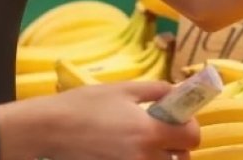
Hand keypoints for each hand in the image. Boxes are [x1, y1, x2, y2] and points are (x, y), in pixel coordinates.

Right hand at [27, 81, 200, 159]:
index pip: (192, 138)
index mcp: (150, 132)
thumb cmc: (86, 104)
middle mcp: (144, 157)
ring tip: (144, 142)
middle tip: (163, 132)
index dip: (190, 127)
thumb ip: (157, 89)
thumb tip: (177, 91)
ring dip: (161, 157)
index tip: (179, 120)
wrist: (50, 128)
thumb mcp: (124, 89)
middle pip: (180, 159)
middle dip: (177, 146)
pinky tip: (128, 150)